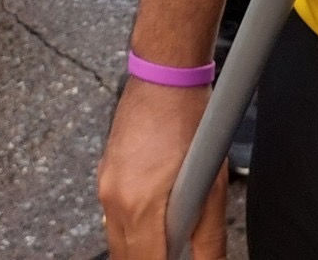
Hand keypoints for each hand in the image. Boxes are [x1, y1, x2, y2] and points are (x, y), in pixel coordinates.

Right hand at [98, 79, 224, 258]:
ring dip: (140, 244)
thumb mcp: (212, 186)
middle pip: (125, 258)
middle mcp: (113, 199)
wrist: (165, 76)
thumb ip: (209, 237)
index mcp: (139, 207)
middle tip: (176, 249)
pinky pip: (113, 214)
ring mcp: (105, 185)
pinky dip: (132, 223)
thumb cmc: (189, 120)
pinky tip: (155, 209)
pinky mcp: (105, 172)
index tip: (177, 258)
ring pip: (116, 238)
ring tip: (169, 232)